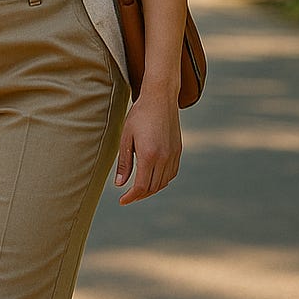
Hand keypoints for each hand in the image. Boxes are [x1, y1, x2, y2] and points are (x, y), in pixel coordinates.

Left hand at [114, 88, 181, 203]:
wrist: (160, 98)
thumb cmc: (139, 115)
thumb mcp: (126, 137)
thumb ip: (124, 162)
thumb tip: (120, 184)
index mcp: (149, 155)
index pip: (141, 186)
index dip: (131, 197)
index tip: (122, 201)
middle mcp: (164, 157)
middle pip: (153, 187)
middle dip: (140, 195)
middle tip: (128, 196)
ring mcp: (173, 154)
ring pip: (163, 182)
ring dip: (151, 189)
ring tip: (139, 188)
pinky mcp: (178, 150)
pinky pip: (171, 173)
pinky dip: (162, 180)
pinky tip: (153, 177)